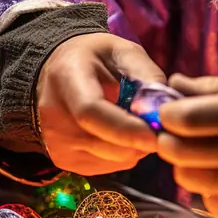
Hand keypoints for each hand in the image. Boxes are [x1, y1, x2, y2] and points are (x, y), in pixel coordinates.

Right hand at [36, 33, 165, 174]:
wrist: (60, 71)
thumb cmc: (97, 58)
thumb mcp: (124, 51)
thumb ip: (146, 75)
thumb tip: (165, 108)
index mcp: (67, 78)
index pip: (90, 112)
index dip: (125, 128)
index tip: (154, 136)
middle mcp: (52, 114)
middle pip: (101, 143)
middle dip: (139, 140)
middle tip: (159, 126)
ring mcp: (54, 141)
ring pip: (109, 159)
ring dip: (134, 148)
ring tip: (138, 123)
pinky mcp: (63, 160)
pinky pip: (106, 166)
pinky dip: (123, 154)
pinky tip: (121, 133)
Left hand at [157, 74, 217, 217]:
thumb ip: (216, 87)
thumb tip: (174, 83)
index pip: (184, 118)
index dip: (167, 114)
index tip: (169, 112)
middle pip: (177, 152)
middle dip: (169, 140)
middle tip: (178, 135)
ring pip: (188, 179)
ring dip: (187, 165)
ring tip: (205, 155)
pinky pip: (210, 201)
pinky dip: (212, 188)